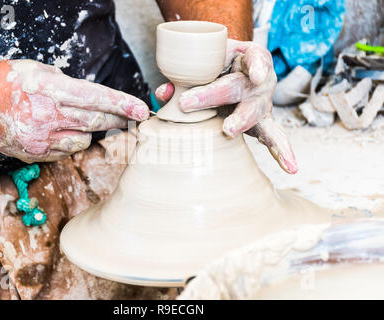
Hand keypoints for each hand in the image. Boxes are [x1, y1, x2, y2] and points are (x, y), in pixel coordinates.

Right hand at [0, 60, 148, 162]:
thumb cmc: (9, 82)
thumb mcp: (40, 71)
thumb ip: (68, 85)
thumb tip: (96, 99)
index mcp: (51, 90)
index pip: (96, 98)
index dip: (122, 104)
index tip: (142, 110)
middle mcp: (48, 115)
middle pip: (96, 122)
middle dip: (118, 120)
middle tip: (133, 118)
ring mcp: (41, 138)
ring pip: (82, 141)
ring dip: (87, 132)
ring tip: (72, 120)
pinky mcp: (35, 154)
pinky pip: (65, 152)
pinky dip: (69, 142)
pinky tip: (57, 132)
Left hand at [155, 39, 296, 173]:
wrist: (232, 70)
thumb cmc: (219, 65)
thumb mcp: (205, 62)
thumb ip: (184, 76)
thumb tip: (163, 94)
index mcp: (250, 58)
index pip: (255, 58)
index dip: (256, 66)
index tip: (254, 76)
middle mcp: (260, 81)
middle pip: (240, 88)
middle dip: (214, 95)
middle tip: (188, 103)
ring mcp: (261, 104)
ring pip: (256, 113)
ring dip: (241, 121)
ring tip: (228, 130)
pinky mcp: (261, 123)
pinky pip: (274, 137)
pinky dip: (282, 152)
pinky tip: (291, 167)